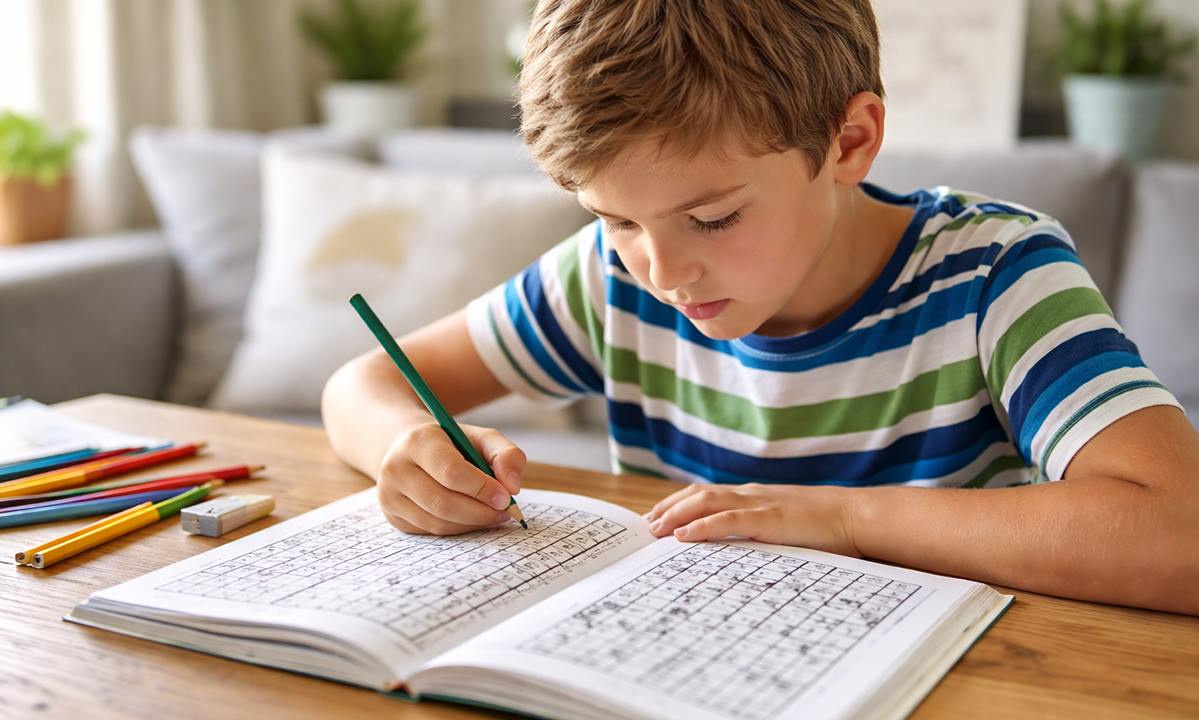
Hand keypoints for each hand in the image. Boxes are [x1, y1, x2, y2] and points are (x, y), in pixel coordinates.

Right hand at [376, 421, 525, 534]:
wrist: (409, 450)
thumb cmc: (451, 444)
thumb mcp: (481, 438)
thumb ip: (506, 455)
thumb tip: (513, 487)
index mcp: (417, 442)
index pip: (451, 472)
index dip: (482, 488)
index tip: (506, 497)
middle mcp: (396, 469)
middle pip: (443, 503)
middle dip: (480, 512)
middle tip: (505, 511)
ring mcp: (389, 496)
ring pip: (438, 522)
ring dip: (472, 524)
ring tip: (493, 515)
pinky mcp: (393, 517)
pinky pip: (431, 531)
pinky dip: (458, 529)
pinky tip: (473, 519)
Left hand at [645, 483, 860, 556]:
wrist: (857, 516)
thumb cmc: (826, 527)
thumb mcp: (786, 526)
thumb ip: (763, 531)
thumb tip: (740, 550)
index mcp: (755, 497)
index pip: (708, 494)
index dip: (679, 503)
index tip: (658, 517)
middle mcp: (752, 495)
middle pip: (699, 494)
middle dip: (669, 508)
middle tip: (648, 526)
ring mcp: (760, 505)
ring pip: (707, 502)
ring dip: (677, 514)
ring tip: (657, 529)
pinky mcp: (770, 519)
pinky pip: (729, 520)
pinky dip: (703, 526)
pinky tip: (684, 535)